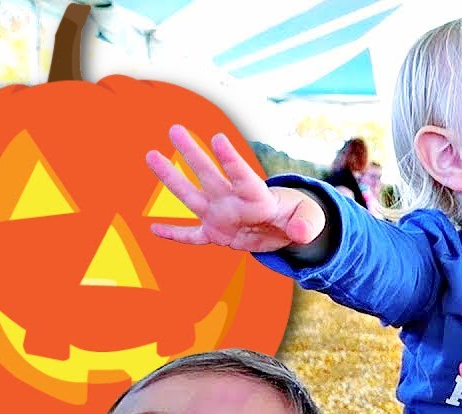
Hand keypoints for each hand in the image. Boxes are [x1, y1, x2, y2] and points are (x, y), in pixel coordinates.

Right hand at [145, 124, 324, 252]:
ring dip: (171, 178)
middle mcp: (233, 201)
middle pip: (209, 175)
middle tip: (175, 129)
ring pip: (192, 197)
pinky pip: (192, 236)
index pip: (242, 175)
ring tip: (151, 155)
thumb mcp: (310, 220)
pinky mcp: (216, 234)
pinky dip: (175, 235)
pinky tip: (153, 230)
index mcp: (257, 196)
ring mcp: (221, 216)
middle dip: (193, 154)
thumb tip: (299, 234)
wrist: (285, 228)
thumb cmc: (297, 216)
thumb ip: (306, 225)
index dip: (231, 159)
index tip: (218, 138)